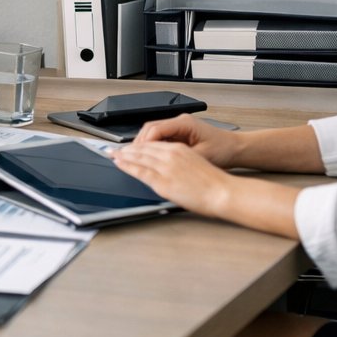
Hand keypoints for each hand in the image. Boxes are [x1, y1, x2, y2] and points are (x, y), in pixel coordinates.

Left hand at [112, 141, 234, 217]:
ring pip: (138, 158)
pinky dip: (127, 166)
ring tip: (113, 155)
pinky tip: (120, 163)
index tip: (129, 146)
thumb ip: (181, 161)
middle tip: (115, 149)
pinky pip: (140, 171)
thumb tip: (169, 166)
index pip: (153, 144)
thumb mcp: (196, 162)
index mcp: (179, 149)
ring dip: (124, 155)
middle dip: (127, 149)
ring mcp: (165, 167)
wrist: (223, 192)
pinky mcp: (163, 181)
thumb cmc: (214, 182)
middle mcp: (170, 155)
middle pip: (142, 148)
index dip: (138, 145)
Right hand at [133, 113, 241, 167]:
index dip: (143, 143)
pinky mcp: (180, 133)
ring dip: (144, 144)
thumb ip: (179, 157)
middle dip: (139, 143)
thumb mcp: (200, 156)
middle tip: (128, 155)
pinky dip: (153, 146)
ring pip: (153, 132)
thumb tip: (160, 161)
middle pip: (150, 128)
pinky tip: (149, 156)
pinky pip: (161, 137)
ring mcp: (179, 127)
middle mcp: (180, 122)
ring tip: (134, 156)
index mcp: (184, 123)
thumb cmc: (223, 150)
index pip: (155, 129)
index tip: (134, 154)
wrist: (236, 149)